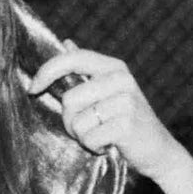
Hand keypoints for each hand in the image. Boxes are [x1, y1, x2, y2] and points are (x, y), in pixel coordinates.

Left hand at [27, 46, 192, 193]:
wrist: (159, 150)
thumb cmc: (126, 121)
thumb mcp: (109, 90)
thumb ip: (86, 69)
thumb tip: (65, 43)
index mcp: (114, 67)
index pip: (73, 59)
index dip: (47, 72)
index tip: (32, 88)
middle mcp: (121, 79)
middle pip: (69, 99)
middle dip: (70, 121)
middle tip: (90, 128)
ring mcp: (126, 101)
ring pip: (77, 122)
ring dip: (83, 136)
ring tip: (102, 136)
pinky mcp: (127, 125)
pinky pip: (89, 138)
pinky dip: (94, 147)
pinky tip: (110, 145)